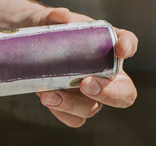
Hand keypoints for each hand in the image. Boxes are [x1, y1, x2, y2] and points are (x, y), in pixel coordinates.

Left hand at [29, 8, 137, 127]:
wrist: (26, 50)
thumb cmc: (46, 33)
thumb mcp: (48, 22)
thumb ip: (53, 18)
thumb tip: (61, 16)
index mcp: (107, 45)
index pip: (128, 42)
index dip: (129, 46)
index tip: (121, 49)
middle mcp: (104, 72)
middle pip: (124, 92)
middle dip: (109, 93)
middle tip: (86, 84)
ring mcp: (90, 94)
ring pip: (94, 108)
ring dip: (74, 105)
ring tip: (50, 95)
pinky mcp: (73, 107)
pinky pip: (75, 119)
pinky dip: (62, 112)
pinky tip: (48, 100)